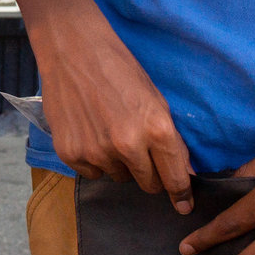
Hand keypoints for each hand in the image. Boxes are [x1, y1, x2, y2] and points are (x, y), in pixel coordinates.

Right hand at [36, 4, 193, 209]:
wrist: (73, 49)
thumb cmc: (120, 69)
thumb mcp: (156, 100)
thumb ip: (170, 139)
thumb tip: (183, 173)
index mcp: (156, 129)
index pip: (175, 179)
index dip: (181, 194)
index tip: (183, 205)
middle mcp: (127, 145)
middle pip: (148, 184)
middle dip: (149, 174)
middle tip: (140, 150)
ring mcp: (96, 151)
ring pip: (118, 177)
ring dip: (119, 163)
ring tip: (109, 131)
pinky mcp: (70, 152)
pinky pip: (91, 172)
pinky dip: (94, 159)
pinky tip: (89, 131)